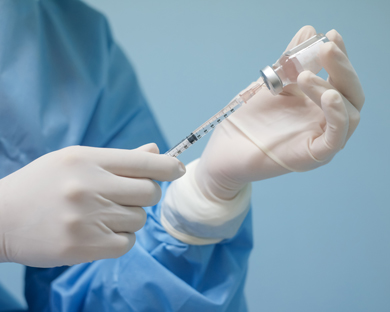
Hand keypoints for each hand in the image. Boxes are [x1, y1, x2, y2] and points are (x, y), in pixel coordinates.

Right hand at [0, 143, 184, 266]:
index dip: (168, 166)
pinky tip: (100, 232)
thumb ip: (119, 159)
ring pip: (139, 219)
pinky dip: (120, 238)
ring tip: (102, 215)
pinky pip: (127, 243)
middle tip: (129, 196)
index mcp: (87, 160)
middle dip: (146, 195)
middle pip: (149, 193)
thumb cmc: (41, 185)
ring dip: (129, 218)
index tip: (178, 169)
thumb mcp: (75, 161)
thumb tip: (155, 151)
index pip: (144, 162)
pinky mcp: (83, 247)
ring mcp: (86, 218)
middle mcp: (89, 187)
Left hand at [196, 26, 364, 199]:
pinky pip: (336, 137)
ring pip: (349, 114)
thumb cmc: (247, 120)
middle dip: (341, 68)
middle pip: (351, 94)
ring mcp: (319, 139)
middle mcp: (322, 121)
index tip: (330, 35)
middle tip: (326, 48)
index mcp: (315, 104)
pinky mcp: (313, 156)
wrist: (225, 149)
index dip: (339, 57)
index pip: (340, 79)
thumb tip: (308, 31)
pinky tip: (330, 95)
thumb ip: (290, 62)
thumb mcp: (270, 84)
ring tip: (304, 76)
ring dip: (331, 89)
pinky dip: (338, 115)